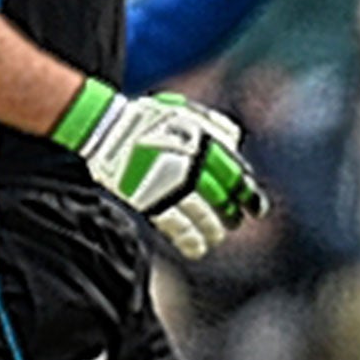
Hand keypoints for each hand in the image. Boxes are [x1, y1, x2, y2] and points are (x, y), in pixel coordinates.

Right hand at [54, 77, 266, 258]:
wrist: (104, 126)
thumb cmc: (145, 118)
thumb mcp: (185, 110)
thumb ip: (213, 125)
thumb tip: (236, 142)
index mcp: (203, 141)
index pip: (235, 174)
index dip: (247, 195)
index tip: (255, 208)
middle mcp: (190, 162)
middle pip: (220, 196)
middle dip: (230, 213)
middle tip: (233, 223)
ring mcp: (168, 180)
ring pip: (201, 213)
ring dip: (212, 229)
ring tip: (215, 237)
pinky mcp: (146, 196)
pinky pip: (174, 224)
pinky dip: (188, 239)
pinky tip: (196, 248)